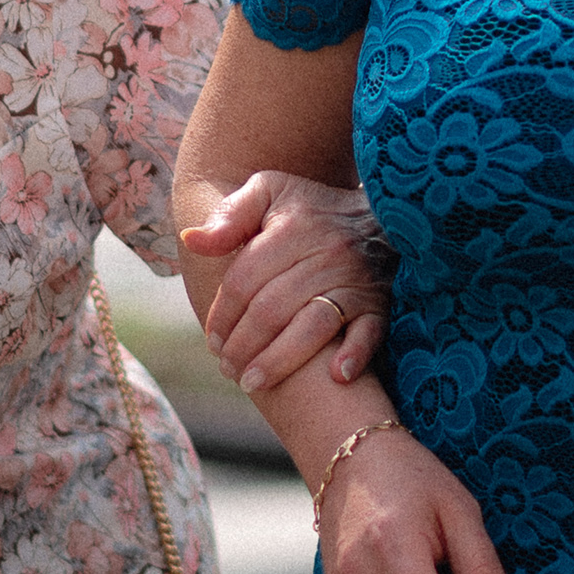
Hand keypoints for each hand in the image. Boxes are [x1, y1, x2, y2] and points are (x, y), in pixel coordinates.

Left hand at [185, 169, 388, 393]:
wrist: (382, 211)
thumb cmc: (312, 208)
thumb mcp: (269, 192)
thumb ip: (230, 215)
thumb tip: (191, 240)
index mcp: (293, 226)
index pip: (245, 280)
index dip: (222, 314)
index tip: (212, 341)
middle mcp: (327, 252)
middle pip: (272, 308)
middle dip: (243, 345)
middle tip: (228, 369)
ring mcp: (357, 279)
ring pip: (313, 325)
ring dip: (280, 360)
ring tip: (253, 382)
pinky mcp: (381, 301)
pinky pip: (371, 330)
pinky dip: (356, 354)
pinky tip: (336, 376)